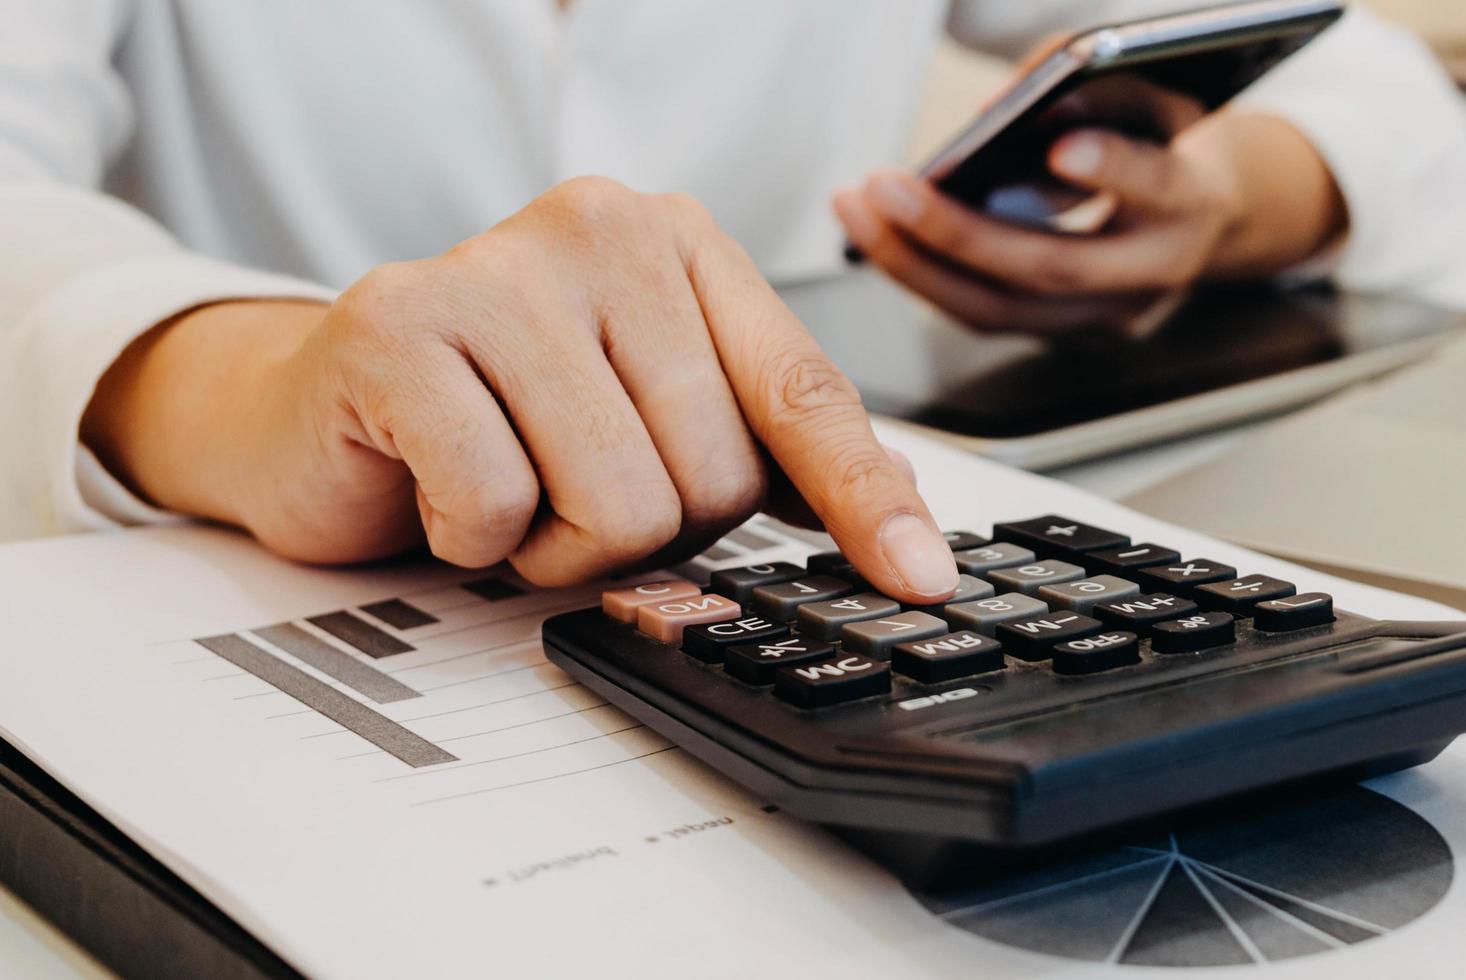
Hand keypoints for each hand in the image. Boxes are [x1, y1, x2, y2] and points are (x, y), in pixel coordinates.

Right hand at [81, 177, 963, 601]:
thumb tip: (904, 545)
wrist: (312, 417)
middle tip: (569, 490)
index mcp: (685, 244)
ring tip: (508, 487)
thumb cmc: (502, 423)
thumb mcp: (656, 421)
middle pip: (714, 474)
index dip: (867, 500)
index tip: (919, 581)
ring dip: (558, 544)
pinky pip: (497, 505)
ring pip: (620, 501)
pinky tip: (436, 484)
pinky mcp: (396, 325)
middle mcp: (602, 230)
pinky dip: (470, 538)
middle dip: (649, 528)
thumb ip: (767, 455)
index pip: (806, 392)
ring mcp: (497, 269)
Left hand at [832, 109, 1342, 336]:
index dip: (1112, 169)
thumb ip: (1096, 86)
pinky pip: (985, 313)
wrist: (1214, 216)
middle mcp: (1155, 274)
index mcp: (1194, 203)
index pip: (1159, 189)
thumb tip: (1002, 110)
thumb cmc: (1172, 141)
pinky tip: (879, 233)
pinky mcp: (1066, 331)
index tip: (1058, 145)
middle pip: (1054, 270)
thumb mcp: (1155, 93)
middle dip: (960, 233)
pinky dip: (926, 275)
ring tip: (856, 207)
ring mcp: (1110, 315)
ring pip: (1004, 309)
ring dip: (917, 263)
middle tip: (887, 187)